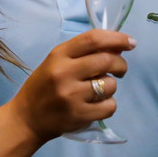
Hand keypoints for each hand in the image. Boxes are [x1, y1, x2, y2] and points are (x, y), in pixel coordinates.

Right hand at [10, 29, 133, 141]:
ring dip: (111, 87)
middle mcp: (64, 73)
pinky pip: (110, 107)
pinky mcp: (79, 115)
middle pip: (107, 60)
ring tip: (99, 91)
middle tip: (120, 70)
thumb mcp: (57, 62)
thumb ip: (84, 54)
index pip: (93, 39)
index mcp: (58, 55)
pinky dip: (108, 105)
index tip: (131, 42)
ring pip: (110, 85)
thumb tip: (118, 48)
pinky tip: (97, 105)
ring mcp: (71, 95)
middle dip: (121, 64)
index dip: (117, 38)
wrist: (26, 118)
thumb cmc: (44, 86)